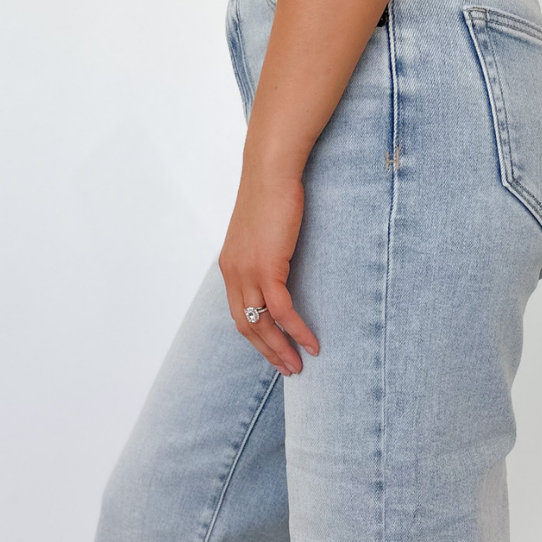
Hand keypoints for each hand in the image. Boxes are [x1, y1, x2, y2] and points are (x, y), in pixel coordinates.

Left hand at [218, 162, 319, 374]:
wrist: (270, 172)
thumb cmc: (272, 195)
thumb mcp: (262, 232)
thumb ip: (265, 254)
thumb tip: (279, 269)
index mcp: (230, 267)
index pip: (238, 314)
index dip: (256, 339)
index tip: (274, 353)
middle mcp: (233, 273)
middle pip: (246, 326)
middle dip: (268, 352)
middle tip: (288, 369)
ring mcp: (247, 272)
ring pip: (261, 324)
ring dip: (281, 349)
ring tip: (299, 365)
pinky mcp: (267, 268)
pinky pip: (282, 311)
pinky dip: (296, 331)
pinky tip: (311, 343)